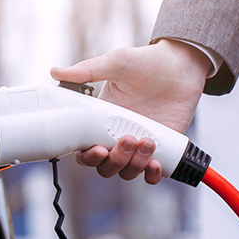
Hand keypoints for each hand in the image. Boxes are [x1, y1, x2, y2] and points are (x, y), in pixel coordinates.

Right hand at [50, 39, 210, 183]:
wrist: (183, 65)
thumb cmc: (148, 62)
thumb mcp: (117, 63)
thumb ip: (87, 70)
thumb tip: (55, 71)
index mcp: (100, 120)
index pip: (85, 149)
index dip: (88, 157)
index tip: (98, 150)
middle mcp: (117, 136)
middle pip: (106, 166)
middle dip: (115, 160)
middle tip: (127, 139)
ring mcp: (139, 144)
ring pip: (127, 171)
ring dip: (134, 164)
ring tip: (147, 141)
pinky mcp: (161, 148)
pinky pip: (152, 173)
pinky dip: (152, 175)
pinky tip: (156, 164)